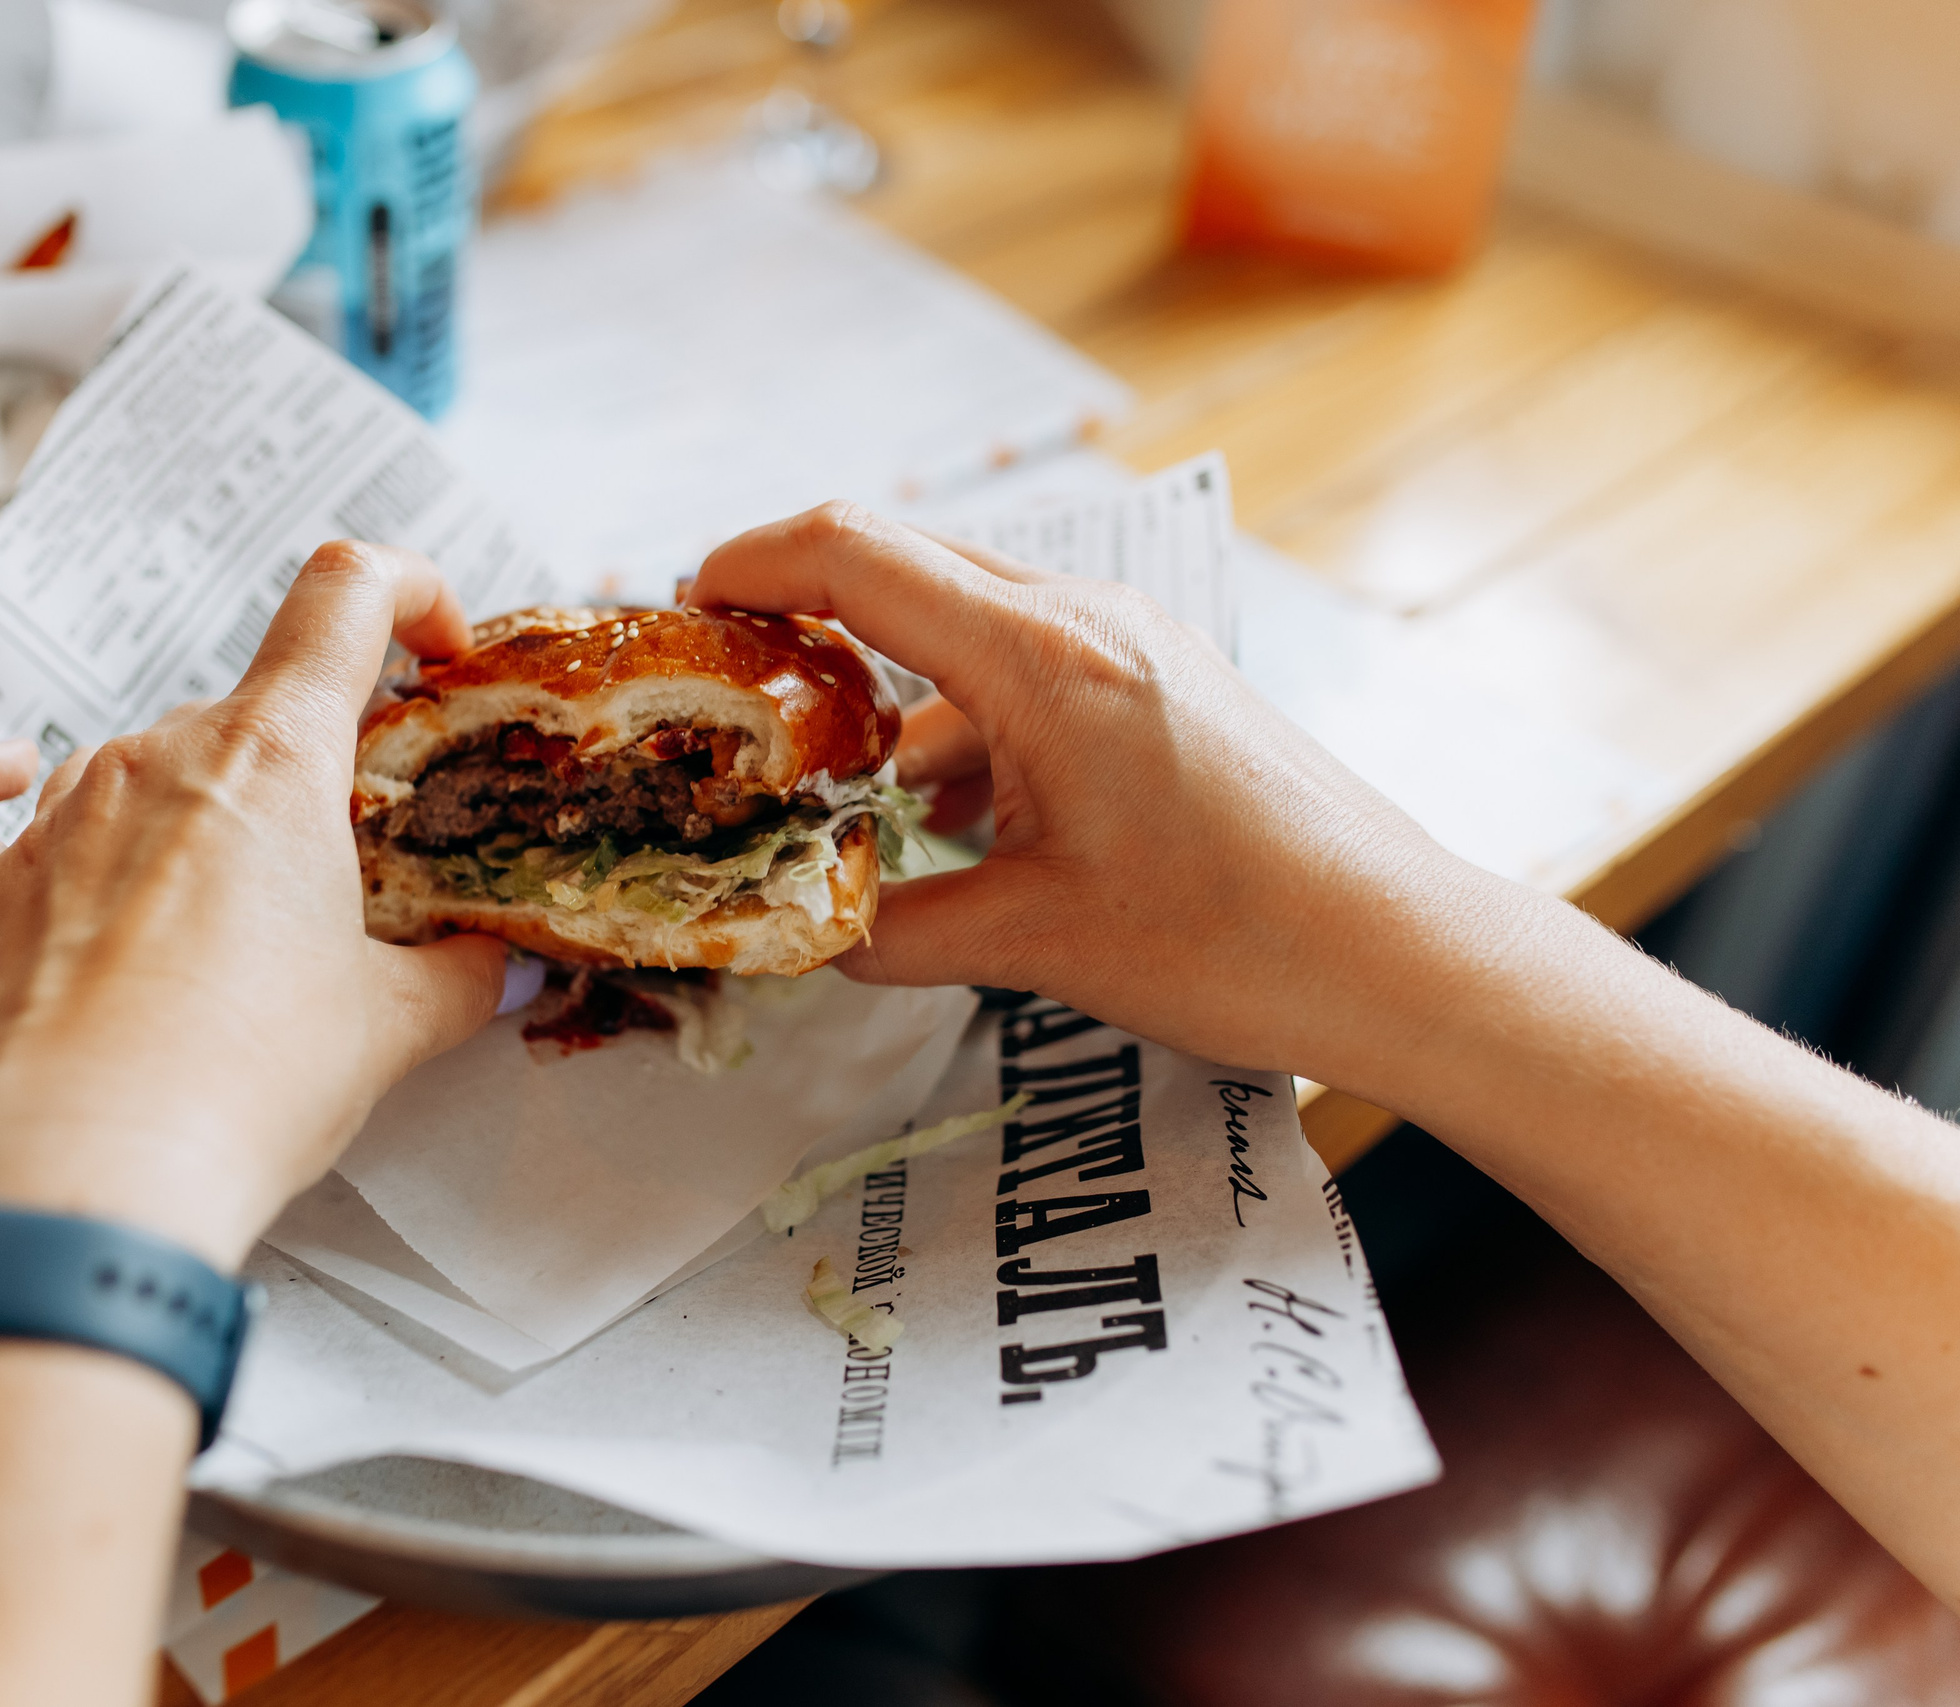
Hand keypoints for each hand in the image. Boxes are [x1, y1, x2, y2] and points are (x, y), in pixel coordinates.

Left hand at [0, 542, 506, 1268]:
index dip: (409, 594)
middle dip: (310, 777)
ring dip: (191, 810)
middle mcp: (158, 756)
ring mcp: (57, 817)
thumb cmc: (247, 1083)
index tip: (441, 652)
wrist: (90, 1173)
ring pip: (139, 764)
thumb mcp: (393, 1027)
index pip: (347, 596)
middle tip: (349, 877)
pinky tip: (1, 768)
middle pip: (253, 715)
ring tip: (228, 917)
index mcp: (275, 759)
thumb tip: (496, 969)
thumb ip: (459, 977)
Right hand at [692, 502, 1514, 1099]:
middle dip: (799, 615)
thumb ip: (896, 930)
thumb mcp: (1037, 943)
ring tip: (820, 782)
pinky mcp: (1154, 683)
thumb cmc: (1238, 941)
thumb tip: (806, 934)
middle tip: (723, 690)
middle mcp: (1084, 620)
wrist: (1401, 952)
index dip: (750, 563)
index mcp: (1043, 659)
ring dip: (881, 686)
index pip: (854, 555)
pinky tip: (936, 818)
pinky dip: (954, 723)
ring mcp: (1127, 644)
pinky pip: (1019, 669)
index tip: (681, 606)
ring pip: (957, 624)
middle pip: (899, 563)